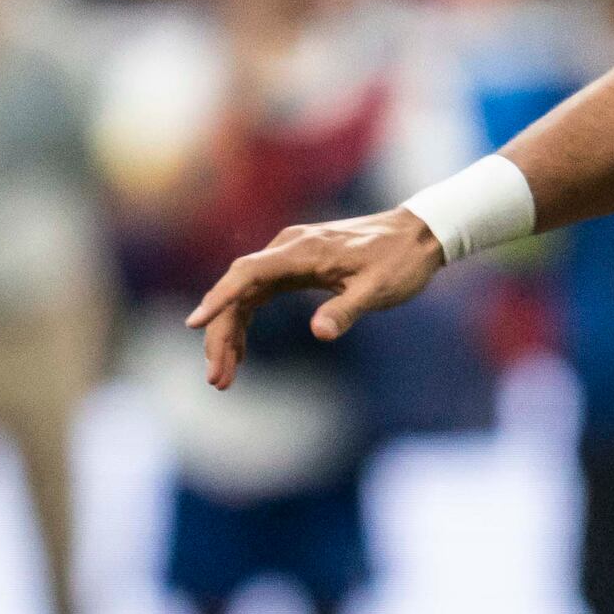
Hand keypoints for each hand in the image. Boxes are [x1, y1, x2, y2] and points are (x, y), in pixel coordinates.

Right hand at [187, 208, 442, 389]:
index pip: (247, 274)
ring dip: (230, 335)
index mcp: (301, 251)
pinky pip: (258, 295)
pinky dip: (245, 323)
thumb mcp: (378, 290)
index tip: (195, 324)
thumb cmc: (399, 261)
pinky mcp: (295, 267)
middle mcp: (287, 249)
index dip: (219, 299)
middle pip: (238, 291)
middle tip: (216, 379)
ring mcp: (289, 257)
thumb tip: (321, 333)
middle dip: (221, 335)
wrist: (418, 234)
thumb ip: (347, 309)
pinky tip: (241, 354)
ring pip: (244, 296)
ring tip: (223, 377)